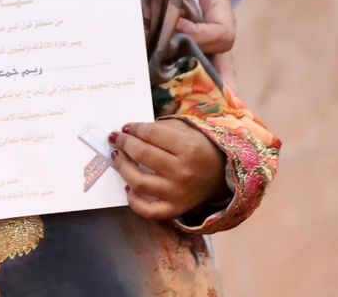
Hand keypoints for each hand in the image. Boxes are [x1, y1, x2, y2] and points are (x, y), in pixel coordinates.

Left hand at [111, 118, 226, 219]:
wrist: (221, 174)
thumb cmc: (199, 148)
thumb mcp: (185, 130)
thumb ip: (159, 128)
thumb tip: (130, 130)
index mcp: (188, 148)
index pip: (150, 134)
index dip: (134, 128)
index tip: (125, 127)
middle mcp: (183, 172)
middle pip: (142, 155)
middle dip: (124, 143)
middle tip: (116, 138)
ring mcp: (178, 193)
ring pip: (139, 182)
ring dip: (122, 167)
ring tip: (117, 157)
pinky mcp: (175, 210)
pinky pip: (149, 211)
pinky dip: (134, 202)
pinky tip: (128, 188)